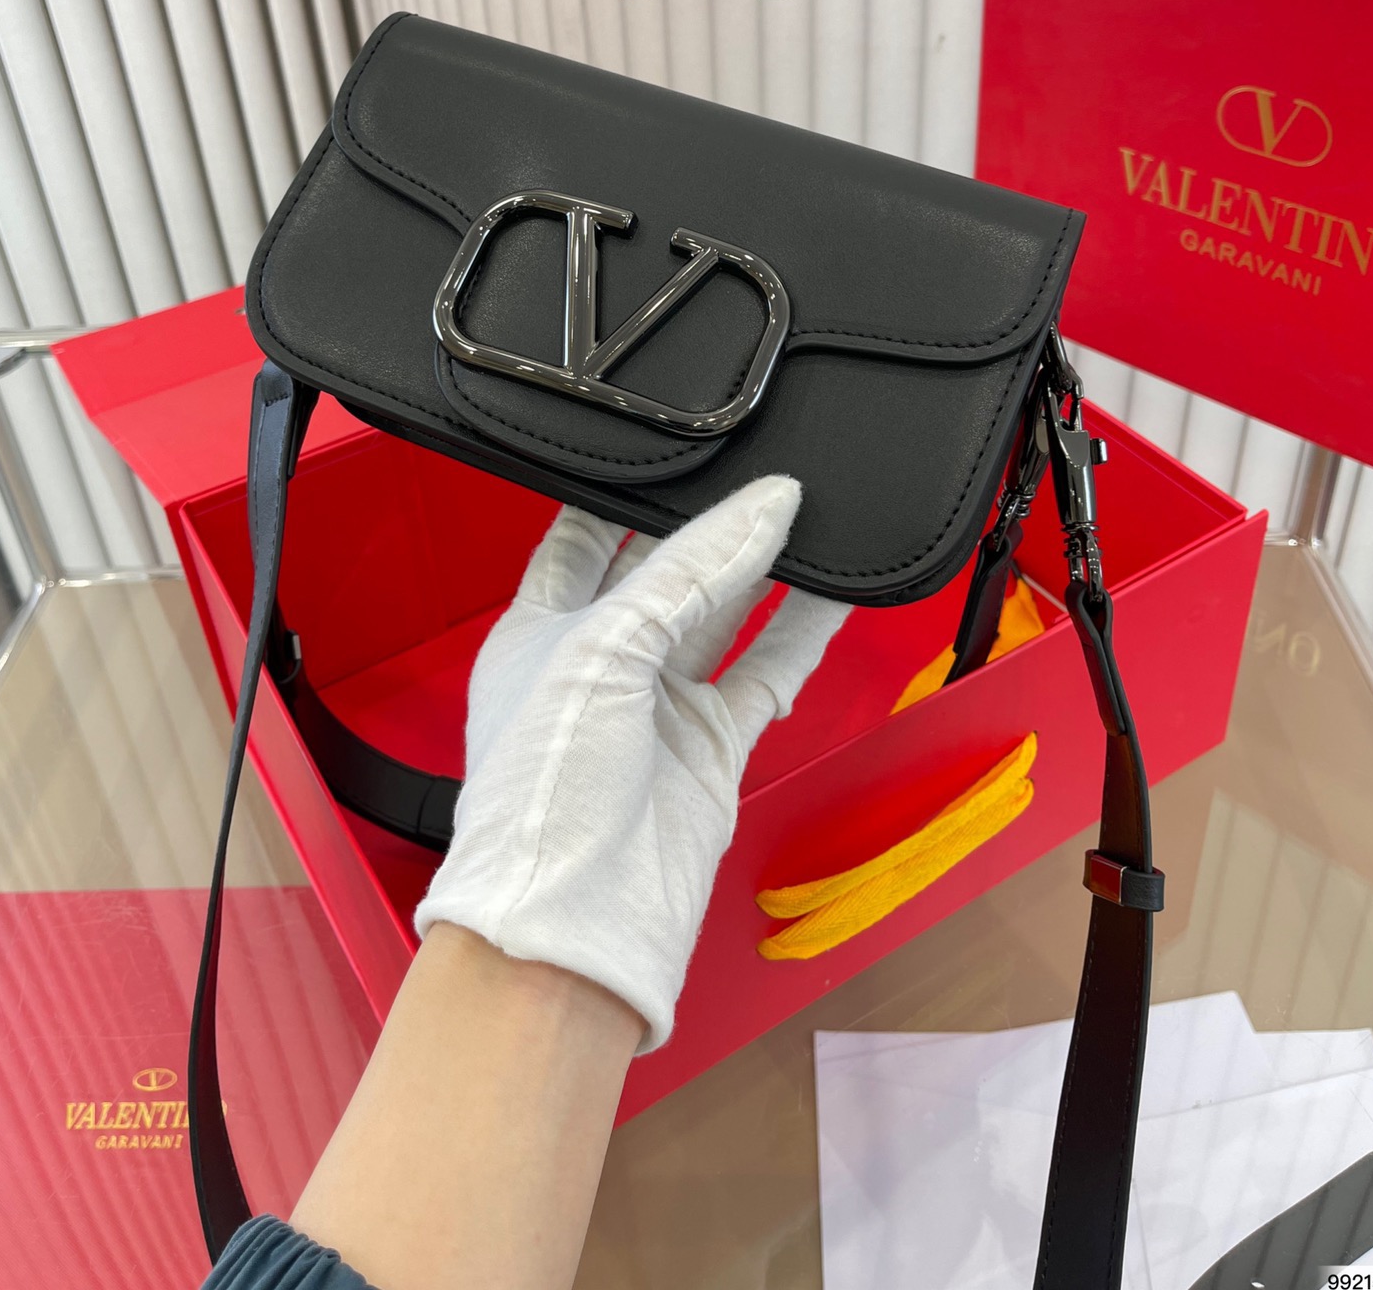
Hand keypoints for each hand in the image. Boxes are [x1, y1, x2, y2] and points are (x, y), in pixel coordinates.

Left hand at [414, 476, 848, 1049]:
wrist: (575, 925)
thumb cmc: (545, 797)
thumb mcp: (604, 650)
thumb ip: (688, 573)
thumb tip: (764, 506)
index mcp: (537, 632)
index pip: (580, 538)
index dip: (622, 493)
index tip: (674, 448)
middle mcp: (597, 665)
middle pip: (663, 572)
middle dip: (709, 526)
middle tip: (763, 472)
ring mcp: (658, 707)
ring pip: (723, 617)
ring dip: (764, 570)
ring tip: (811, 512)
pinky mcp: (710, 747)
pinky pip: (767, 672)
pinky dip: (803, 632)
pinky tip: (835, 591)